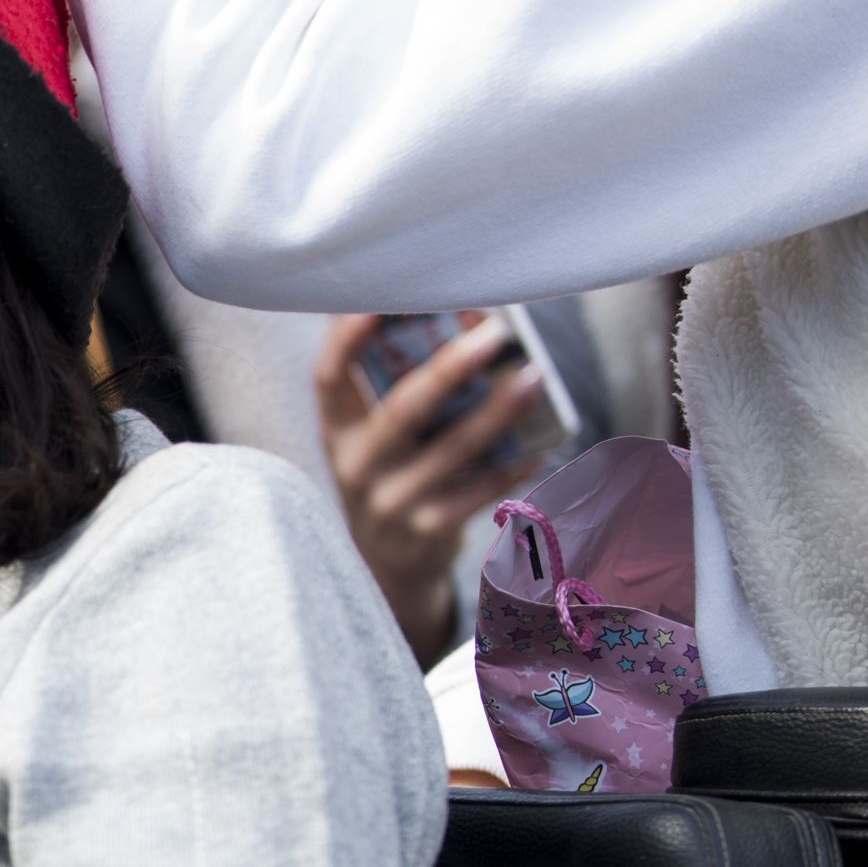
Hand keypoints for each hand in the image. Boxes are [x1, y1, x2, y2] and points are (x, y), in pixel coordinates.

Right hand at [316, 313, 542, 666]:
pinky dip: (510, 468)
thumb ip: (392, 386)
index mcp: (337, 432)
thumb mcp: (370, 437)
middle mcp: (356, 467)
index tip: (379, 302)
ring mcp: (390, 503)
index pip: (329, 378)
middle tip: (495, 333)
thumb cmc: (391, 476)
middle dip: (450, 369)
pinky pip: (478, 495)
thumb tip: (448, 316)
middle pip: (402, 411)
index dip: (347, 339)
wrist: (388, 564)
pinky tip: (538, 446)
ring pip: (452, 452)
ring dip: (498, 412)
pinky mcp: (426, 533)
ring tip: (534, 378)